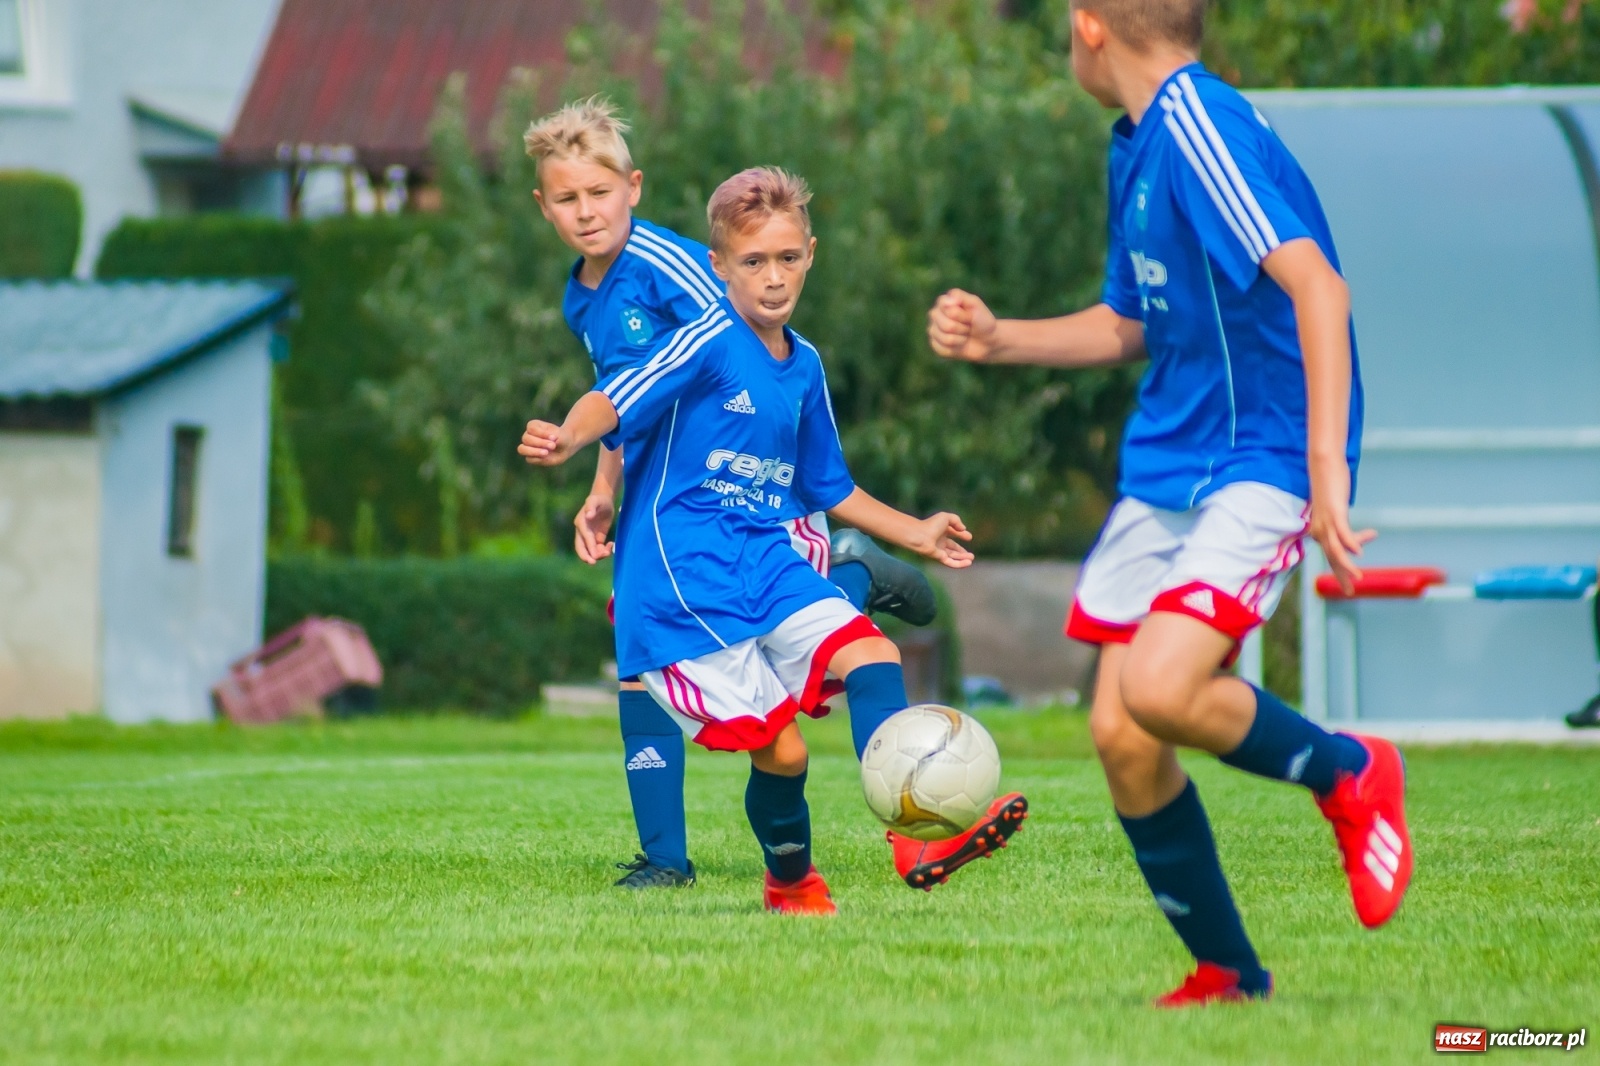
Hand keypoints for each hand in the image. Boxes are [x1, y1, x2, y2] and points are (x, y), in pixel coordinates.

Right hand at [518, 420, 574, 465]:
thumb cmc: (562, 438)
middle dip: (540, 443)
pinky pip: (529, 459)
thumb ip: (554, 439)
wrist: (565, 447)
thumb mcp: (561, 436)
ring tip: (546, 453)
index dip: (542, 433)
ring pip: (522, 449)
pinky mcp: (530, 457)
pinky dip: (537, 459)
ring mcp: (527, 447)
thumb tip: (545, 448)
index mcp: (533, 426)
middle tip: (553, 445)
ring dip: (534, 451)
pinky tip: (546, 457)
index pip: (531, 428)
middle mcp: (528, 435)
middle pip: (526, 438)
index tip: (554, 437)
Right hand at [573, 493, 614, 562]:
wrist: (604, 499)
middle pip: (581, 548)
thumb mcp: (595, 500)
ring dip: (598, 554)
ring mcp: (589, 536)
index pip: (584, 539)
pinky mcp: (597, 537)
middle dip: (587, 557)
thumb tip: (588, 515)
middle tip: (594, 563)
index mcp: (581, 524)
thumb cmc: (599, 499)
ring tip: (608, 551)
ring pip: (591, 551)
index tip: (594, 557)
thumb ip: (591, 506)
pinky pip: (598, 549)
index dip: (589, 548)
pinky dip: (603, 551)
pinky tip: (610, 545)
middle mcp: (583, 532)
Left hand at [906, 512, 974, 568]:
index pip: (953, 533)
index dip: (961, 535)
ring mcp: (939, 550)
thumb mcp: (946, 517)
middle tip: (971, 555)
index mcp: (941, 530)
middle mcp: (940, 541)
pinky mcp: (938, 558)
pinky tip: (968, 563)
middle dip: (962, 551)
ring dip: (962, 558)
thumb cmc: (931, 525)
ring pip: (952, 556)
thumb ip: (956, 521)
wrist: (920, 535)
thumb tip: (963, 529)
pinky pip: (950, 562)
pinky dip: (959, 563)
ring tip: (971, 559)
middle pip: (953, 548)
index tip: (969, 537)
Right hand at [927, 289, 998, 361]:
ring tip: (965, 335)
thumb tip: (947, 298)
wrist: (988, 340)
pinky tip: (960, 344)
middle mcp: (935, 315)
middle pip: (946, 325)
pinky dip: (956, 348)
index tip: (970, 315)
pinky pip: (943, 349)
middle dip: (962, 328)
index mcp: (943, 302)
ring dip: (961, 339)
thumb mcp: (975, 304)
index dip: (961, 314)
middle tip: (968, 326)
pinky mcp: (935, 345)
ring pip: (946, 338)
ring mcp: (934, 330)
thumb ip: (960, 296)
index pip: (945, 309)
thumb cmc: (982, 320)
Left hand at [1308, 460, 1375, 594]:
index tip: (1356, 575)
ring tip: (1357, 578)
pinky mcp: (1334, 513)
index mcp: (1319, 531)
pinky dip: (1351, 543)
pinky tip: (1359, 552)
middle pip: (1332, 558)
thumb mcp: (1338, 508)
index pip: (1333, 555)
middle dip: (1341, 575)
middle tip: (1349, 591)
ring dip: (1346, 566)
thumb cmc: (1330, 486)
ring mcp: (1326, 523)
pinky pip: (1343, 532)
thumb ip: (1345, 521)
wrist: (1323, 466)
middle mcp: (1320, 530)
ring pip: (1336, 550)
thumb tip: (1363, 532)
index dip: (1344, 566)